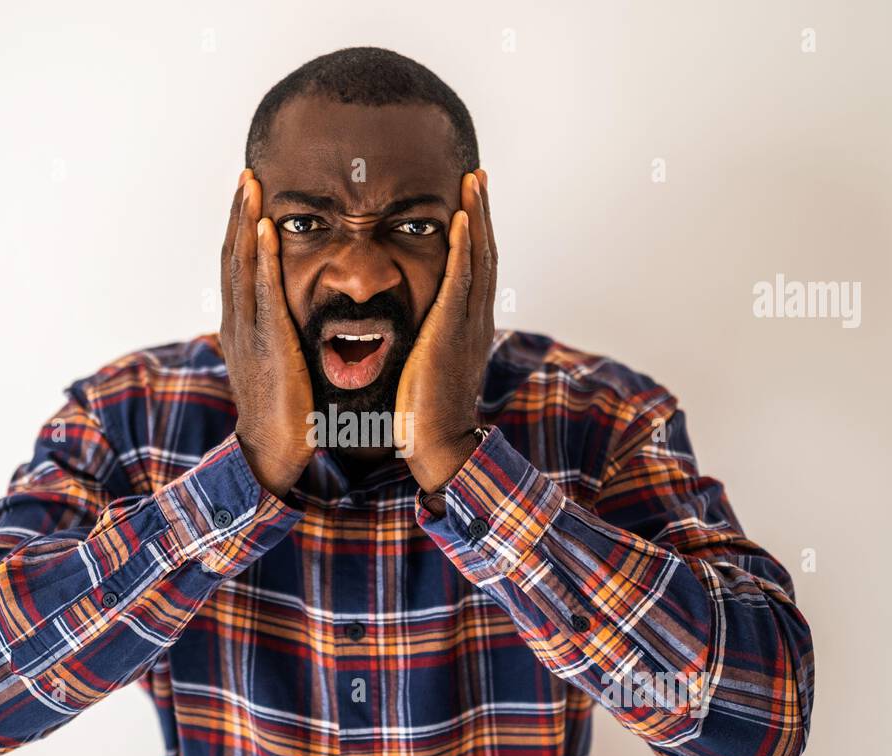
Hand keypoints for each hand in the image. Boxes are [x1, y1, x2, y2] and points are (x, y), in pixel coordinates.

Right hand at [220, 170, 314, 498]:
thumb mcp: (281, 364)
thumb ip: (284, 336)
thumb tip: (297, 319)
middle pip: (232, 256)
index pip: (237, 267)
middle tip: (246, 173)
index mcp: (241, 328)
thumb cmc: (286, 413)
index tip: (249, 195)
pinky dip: (261, 258)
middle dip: (238, 213)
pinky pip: (262, 293)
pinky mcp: (267, 344)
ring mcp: (247, 333)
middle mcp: (237, 324)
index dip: (240, 229)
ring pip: (240, 266)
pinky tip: (266, 230)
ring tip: (251, 185)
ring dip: (245, 222)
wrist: (274, 452)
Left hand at [395, 169, 496, 492]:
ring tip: (472, 180)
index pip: (475, 268)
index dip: (475, 232)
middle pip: (484, 253)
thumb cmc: (422, 412)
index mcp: (468, 326)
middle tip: (477, 175)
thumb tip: (406, 325)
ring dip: (477, 216)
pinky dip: (464, 248)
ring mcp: (468, 325)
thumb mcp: (425, 364)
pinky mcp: (451, 332)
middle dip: (481, 212)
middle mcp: (476, 320)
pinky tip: (460, 218)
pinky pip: (461, 281)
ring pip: (478, 259)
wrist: (437, 444)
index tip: (469, 200)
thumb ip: (422, 339)